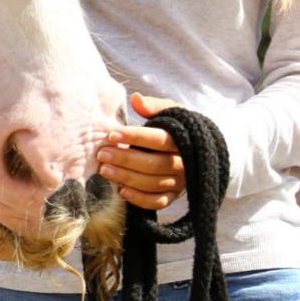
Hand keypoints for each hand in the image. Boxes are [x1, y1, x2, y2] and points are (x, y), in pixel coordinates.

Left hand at [97, 92, 186, 210]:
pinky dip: (140, 198)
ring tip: (104, 171)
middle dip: (126, 159)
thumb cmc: (174, 127)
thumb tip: (136, 99)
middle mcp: (184, 163)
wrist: (198, 149)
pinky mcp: (175, 195)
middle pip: (155, 164)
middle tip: (102, 154)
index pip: (159, 139)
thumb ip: (153, 106)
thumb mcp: (169, 112)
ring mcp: (181, 182)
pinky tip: (121, 191)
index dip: (135, 137)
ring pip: (154, 183)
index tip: (111, 134)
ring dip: (128, 178)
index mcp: (183, 141)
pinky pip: (159, 201)